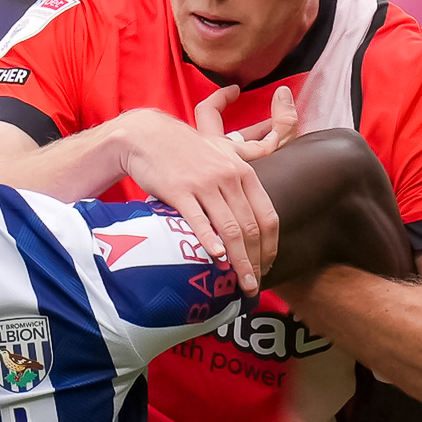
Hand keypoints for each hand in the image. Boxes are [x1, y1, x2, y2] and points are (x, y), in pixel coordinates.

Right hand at [117, 89, 295, 291]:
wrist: (148, 135)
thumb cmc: (186, 145)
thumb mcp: (224, 144)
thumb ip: (250, 151)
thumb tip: (273, 146)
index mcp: (244, 172)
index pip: (267, 216)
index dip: (270, 246)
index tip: (267, 266)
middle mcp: (229, 178)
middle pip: (251, 228)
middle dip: (256, 262)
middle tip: (254, 286)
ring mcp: (205, 184)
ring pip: (230, 229)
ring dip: (239, 261)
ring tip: (241, 283)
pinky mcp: (180, 191)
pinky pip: (199, 220)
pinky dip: (209, 241)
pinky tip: (216, 258)